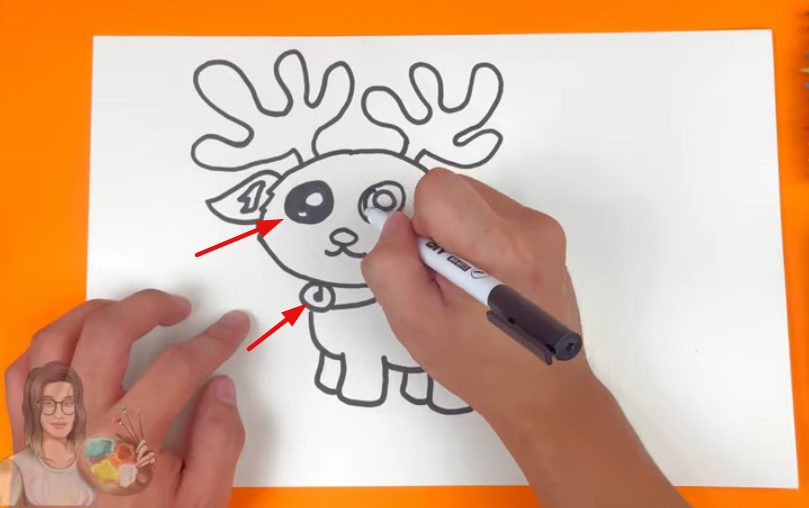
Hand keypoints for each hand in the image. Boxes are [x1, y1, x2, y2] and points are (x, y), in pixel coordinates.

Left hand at [4, 290, 249, 507]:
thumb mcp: (202, 505)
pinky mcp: (23, 437)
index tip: (232, 327)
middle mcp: (77, 426)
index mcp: (126, 444)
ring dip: (95, 311)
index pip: (179, 367)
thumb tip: (221, 389)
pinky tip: (77, 342)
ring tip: (128, 311)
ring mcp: (43, 428)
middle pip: (108, 332)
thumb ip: (220, 442)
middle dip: (151, 305)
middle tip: (180, 308)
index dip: (214, 339)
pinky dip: (49, 344)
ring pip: (54, 339)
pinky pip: (22, 372)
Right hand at [362, 168, 589, 420]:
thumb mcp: (414, 325)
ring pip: (472, 196)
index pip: (437, 189)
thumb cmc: (477, 364)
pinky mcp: (548, 233)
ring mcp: (543, 228)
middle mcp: (527, 228)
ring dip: (457, 230)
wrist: (543, 389)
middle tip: (447, 279)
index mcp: (497, 249)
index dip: (419, 225)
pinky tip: (488, 278)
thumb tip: (396, 223)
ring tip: (470, 282)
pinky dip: (478, 235)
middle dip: (437, 226)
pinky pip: (493, 211)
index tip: (430, 266)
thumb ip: (391, 267)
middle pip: (454, 187)